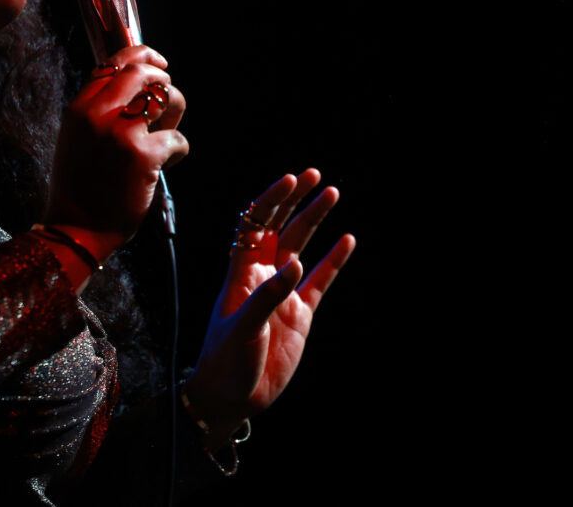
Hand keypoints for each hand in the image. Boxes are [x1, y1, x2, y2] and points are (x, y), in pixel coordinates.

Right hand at [45, 46, 188, 254]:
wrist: (76, 228)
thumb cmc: (79, 188)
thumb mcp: (77, 139)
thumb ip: (98, 111)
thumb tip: (134, 89)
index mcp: (79, 108)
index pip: (113, 62)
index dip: (142, 55)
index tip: (159, 63)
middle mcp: (98, 113)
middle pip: (142, 72)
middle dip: (163, 81)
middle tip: (168, 100)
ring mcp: (121, 133)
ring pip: (165, 97)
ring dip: (175, 113)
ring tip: (165, 134)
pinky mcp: (144, 155)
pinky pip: (178, 138)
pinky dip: (179, 151)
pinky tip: (167, 166)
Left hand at [185, 169, 354, 443]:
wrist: (232, 396)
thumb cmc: (226, 359)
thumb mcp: (243, 327)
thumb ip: (267, 297)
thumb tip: (293, 265)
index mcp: (240, 273)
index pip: (254, 225)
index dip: (270, 201)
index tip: (290, 180)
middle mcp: (261, 276)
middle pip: (279, 228)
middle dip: (294, 201)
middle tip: (314, 176)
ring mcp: (282, 293)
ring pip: (301, 247)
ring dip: (314, 221)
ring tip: (332, 193)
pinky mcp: (299, 315)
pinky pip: (320, 281)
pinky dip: (333, 261)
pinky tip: (347, 240)